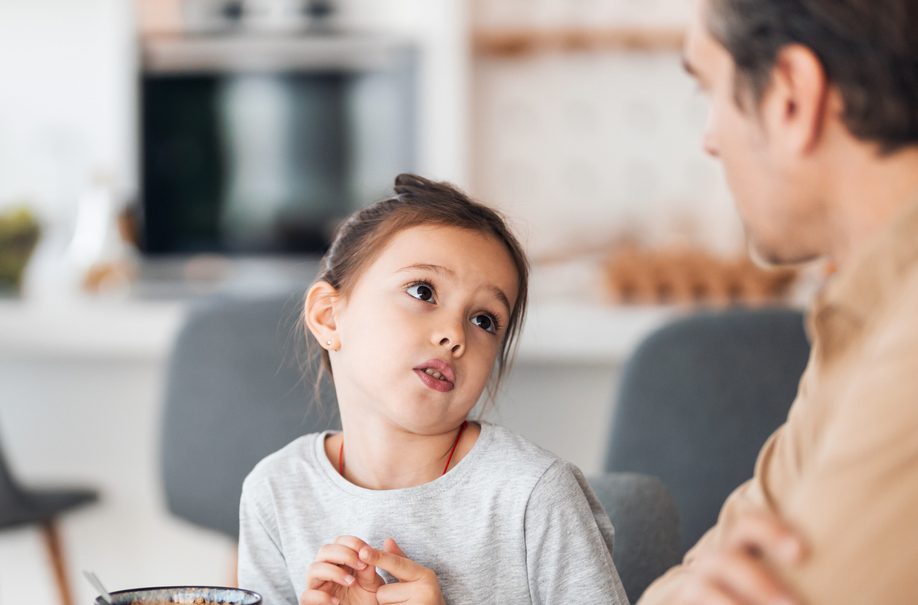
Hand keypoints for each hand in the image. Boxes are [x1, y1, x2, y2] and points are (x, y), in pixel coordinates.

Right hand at [301, 535, 383, 604]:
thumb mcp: (371, 584)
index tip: (367, 552)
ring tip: (351, 582)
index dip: (352, 542)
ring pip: (313, 569)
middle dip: (343, 554)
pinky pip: (307, 595)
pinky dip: (321, 597)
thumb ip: (369, 568)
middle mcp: (326, 570)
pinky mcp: (311, 603)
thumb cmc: (365, 600)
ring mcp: (317, 586)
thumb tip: (365, 552)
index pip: (339, 542)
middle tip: (361, 565)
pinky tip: (336, 601)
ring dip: (334, 572)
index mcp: (339, 561)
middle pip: (324, 550)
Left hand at [358, 538, 445, 604]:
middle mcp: (424, 591)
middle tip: (406, 599)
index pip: (397, 564)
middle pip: (382, 591)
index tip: (363, 552)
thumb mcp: (415, 576)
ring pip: (382, 604)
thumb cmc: (424, 596)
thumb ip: (399, 560)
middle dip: (388, 596)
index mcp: (425, 575)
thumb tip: (387, 540)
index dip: (379, 557)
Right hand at [639, 510, 804, 604]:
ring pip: (705, 586)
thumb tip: (829, 572)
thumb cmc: (737, 587)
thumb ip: (784, 565)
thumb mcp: (760, 571)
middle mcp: (713, 561)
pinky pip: (693, 602)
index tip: (800, 552)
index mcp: (739, 546)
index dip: (771, 531)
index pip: (749, 524)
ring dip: (733, 604)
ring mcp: (693, 584)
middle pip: (727, 557)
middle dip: (758, 581)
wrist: (683, 601)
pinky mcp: (675, 602)